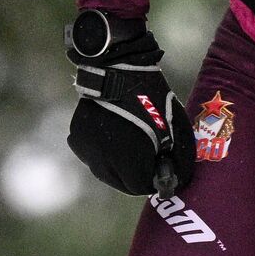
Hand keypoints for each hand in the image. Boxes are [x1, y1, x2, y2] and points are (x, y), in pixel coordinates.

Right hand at [64, 15, 194, 196]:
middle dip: (136, 175)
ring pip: (105, 171)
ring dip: (119, 166)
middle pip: (120, 183)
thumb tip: (178, 181)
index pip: (138, 186)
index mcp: (126, 157)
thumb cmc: (153, 97)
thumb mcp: (175, 127)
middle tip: (149, 156)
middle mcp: (101, 158)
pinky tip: (116, 133)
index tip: (160, 169)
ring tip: (133, 142)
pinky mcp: (76, 138)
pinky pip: (93, 156)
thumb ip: (178, 158)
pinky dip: (105, 152)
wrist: (118, 69)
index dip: (152, 180)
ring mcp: (85, 148)